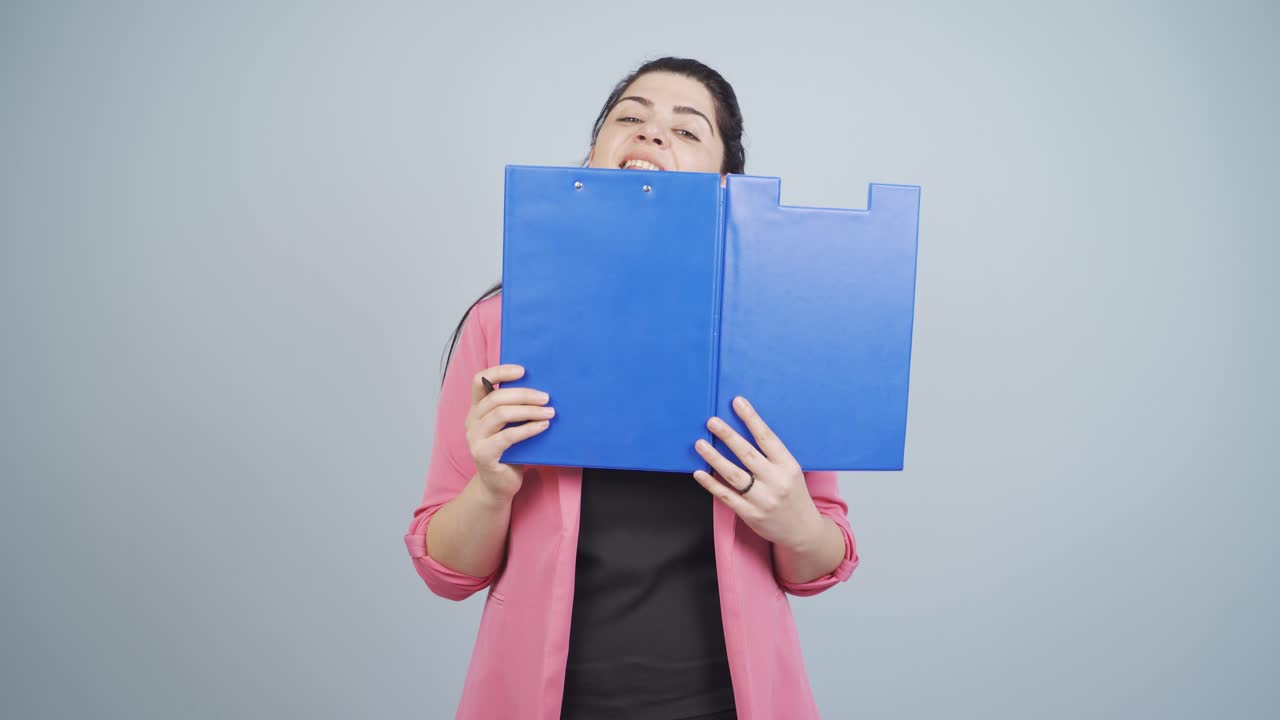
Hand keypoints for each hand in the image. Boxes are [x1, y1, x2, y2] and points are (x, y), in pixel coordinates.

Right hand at [465, 364, 553, 501]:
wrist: (499, 486)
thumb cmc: (510, 452)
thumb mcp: (510, 426)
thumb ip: (516, 409)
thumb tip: (542, 391)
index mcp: (476, 409)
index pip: (479, 381)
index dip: (499, 372)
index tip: (523, 371)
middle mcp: (471, 421)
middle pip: (495, 397)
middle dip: (524, 394)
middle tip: (546, 397)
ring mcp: (475, 438)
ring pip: (501, 414)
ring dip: (529, 411)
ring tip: (549, 412)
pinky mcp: (483, 454)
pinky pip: (507, 436)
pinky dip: (528, 429)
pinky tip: (543, 426)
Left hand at [692, 396, 824, 550]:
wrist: (803, 531)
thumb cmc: (794, 496)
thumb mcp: (791, 471)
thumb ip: (772, 456)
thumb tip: (744, 432)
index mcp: (788, 466)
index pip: (767, 438)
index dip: (751, 419)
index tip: (738, 402)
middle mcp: (776, 481)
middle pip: (747, 454)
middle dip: (728, 435)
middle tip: (712, 421)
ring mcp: (762, 499)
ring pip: (734, 475)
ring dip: (714, 457)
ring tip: (700, 444)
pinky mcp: (750, 514)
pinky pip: (726, 496)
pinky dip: (711, 484)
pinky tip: (699, 473)